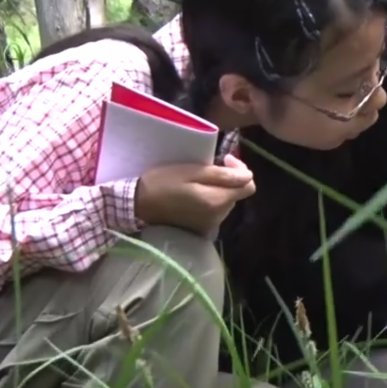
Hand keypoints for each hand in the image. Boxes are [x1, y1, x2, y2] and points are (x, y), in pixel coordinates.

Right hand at [135, 154, 255, 235]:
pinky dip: (211, 199)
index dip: (241, 170)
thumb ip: (223, 175)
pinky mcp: (201, 228)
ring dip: (220, 188)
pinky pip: (215, 210)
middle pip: (237, 194)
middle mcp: (219, 217)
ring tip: (201, 178)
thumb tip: (248, 175)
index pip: (249, 185)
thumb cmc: (163, 182)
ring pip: (226, 201)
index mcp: (218, 201)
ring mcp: (210, 224)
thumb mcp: (193, 171)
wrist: (137, 205)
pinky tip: (195, 192)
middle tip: (211, 165)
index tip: (225, 159)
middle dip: (229, 178)